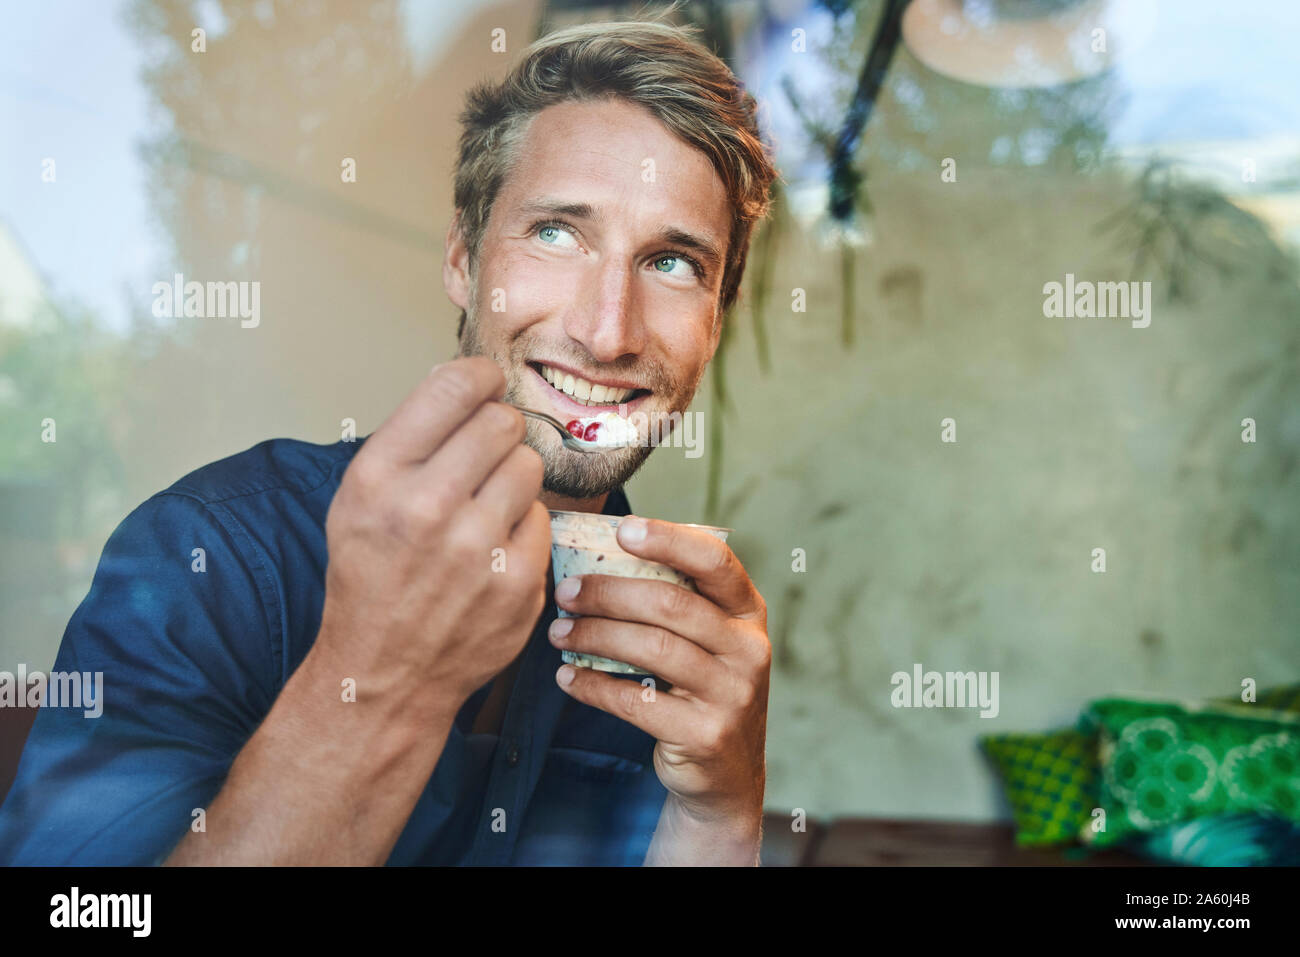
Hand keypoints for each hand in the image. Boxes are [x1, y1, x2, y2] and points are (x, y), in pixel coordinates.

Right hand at [316, 356, 550, 716]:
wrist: (384, 671)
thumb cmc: (372, 576)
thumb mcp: (359, 499)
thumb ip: (411, 439)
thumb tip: (469, 381)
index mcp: (379, 477)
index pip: (454, 386)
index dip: (480, 377)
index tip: (485, 384)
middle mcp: (425, 507)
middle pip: (503, 421)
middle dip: (498, 430)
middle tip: (483, 455)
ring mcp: (476, 549)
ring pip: (529, 465)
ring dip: (513, 477)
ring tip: (484, 506)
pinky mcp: (517, 582)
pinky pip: (540, 518)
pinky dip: (521, 529)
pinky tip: (493, 550)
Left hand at [548, 517, 769, 832]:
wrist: (727, 773)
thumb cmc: (703, 688)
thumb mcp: (709, 641)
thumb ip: (677, 602)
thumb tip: (600, 559)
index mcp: (749, 612)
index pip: (715, 561)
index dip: (669, 539)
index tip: (622, 530)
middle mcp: (748, 649)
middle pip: (672, 604)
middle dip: (609, 593)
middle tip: (566, 591)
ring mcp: (731, 694)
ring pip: (652, 649)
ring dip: (595, 636)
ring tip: (558, 632)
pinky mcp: (705, 734)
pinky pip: (637, 701)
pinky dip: (594, 685)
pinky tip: (568, 676)